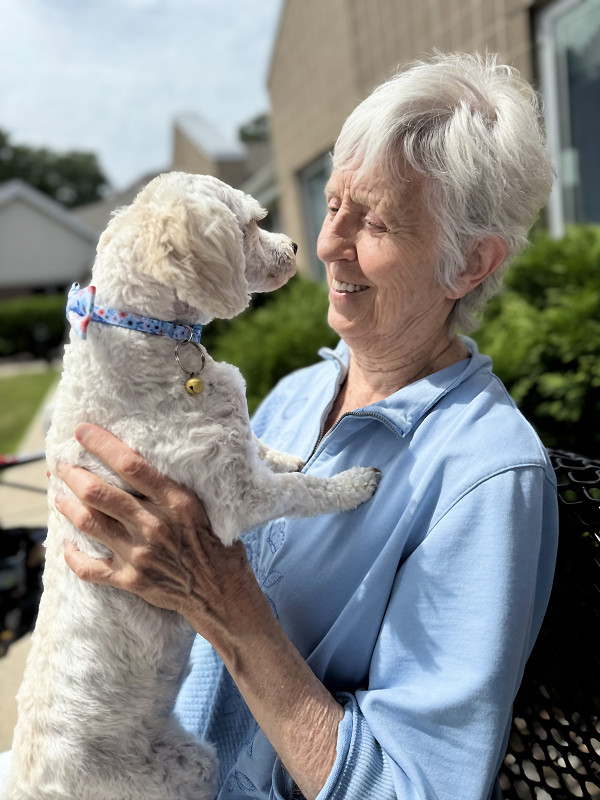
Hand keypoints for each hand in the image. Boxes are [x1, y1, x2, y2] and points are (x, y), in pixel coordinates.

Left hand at [58, 424, 341, 799]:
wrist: (224, 594)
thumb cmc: (219, 545)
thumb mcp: (205, 506)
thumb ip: (174, 488)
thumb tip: (145, 463)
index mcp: (177, 501)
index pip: (131, 465)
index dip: (102, 444)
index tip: (82, 431)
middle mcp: (154, 525)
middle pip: (100, 493)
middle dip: (74, 474)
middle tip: (62, 466)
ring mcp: (140, 554)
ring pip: (89, 523)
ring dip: (67, 506)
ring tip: (59, 495)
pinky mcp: (131, 580)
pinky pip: (89, 567)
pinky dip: (72, 555)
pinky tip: (66, 544)